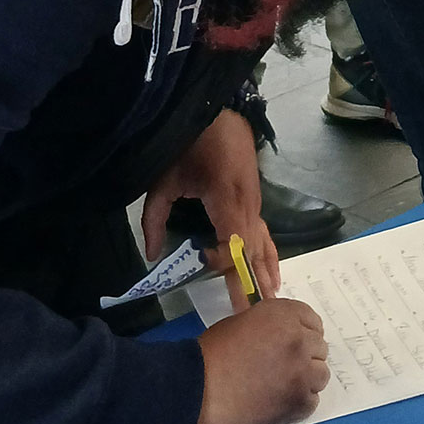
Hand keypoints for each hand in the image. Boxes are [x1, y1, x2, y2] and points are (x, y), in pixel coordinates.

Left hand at [142, 106, 279, 302]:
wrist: (215, 111)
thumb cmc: (187, 144)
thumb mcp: (163, 181)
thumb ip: (154, 219)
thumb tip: (151, 256)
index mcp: (226, 198)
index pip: (233, 242)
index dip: (229, 266)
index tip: (218, 283)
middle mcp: (247, 203)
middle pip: (252, 247)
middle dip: (252, 279)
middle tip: (256, 312)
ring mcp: (255, 200)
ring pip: (263, 240)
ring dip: (266, 269)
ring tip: (271, 296)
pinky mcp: (255, 198)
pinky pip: (264, 230)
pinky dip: (268, 252)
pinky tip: (272, 269)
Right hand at [189, 303, 330, 423]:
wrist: (198, 393)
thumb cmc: (211, 355)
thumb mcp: (242, 322)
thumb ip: (271, 325)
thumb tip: (285, 334)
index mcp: (284, 315)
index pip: (312, 320)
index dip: (303, 332)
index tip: (294, 343)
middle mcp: (300, 339)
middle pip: (319, 347)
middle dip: (304, 356)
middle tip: (283, 368)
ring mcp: (303, 371)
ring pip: (320, 375)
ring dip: (306, 380)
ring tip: (282, 387)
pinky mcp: (300, 401)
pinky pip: (312, 401)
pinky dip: (299, 403)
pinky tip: (279, 403)